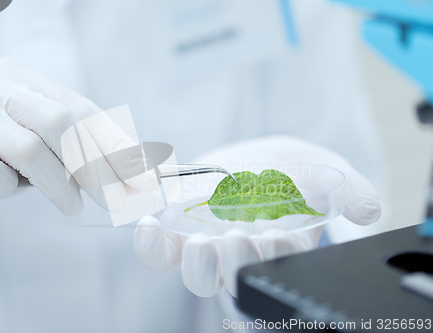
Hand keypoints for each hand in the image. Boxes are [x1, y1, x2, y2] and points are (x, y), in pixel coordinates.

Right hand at [0, 57, 156, 229]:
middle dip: (96, 168)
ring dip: (59, 184)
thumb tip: (134, 172)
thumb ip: (75, 151)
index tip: (141, 179)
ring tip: (70, 206)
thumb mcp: (39, 150)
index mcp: (20, 78)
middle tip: (115, 202)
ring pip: (28, 147)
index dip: (115, 145)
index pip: (80, 108)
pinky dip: (4, 188)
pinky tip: (3, 192)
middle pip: (60, 122)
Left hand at [134, 136, 380, 296]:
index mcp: (278, 246)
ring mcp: (206, 243)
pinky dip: (150, 244)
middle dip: (235, 263)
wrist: (255, 157)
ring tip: (204, 240)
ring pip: (196, 273)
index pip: (275, 266)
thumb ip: (349, 190)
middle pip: (232, 277)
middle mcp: (240, 252)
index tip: (276, 238)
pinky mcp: (176, 228)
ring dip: (198, 264)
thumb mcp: (325, 171)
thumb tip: (370, 210)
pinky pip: (158, 249)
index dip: (273, 259)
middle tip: (238, 240)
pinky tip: (150, 223)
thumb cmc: (291, 171)